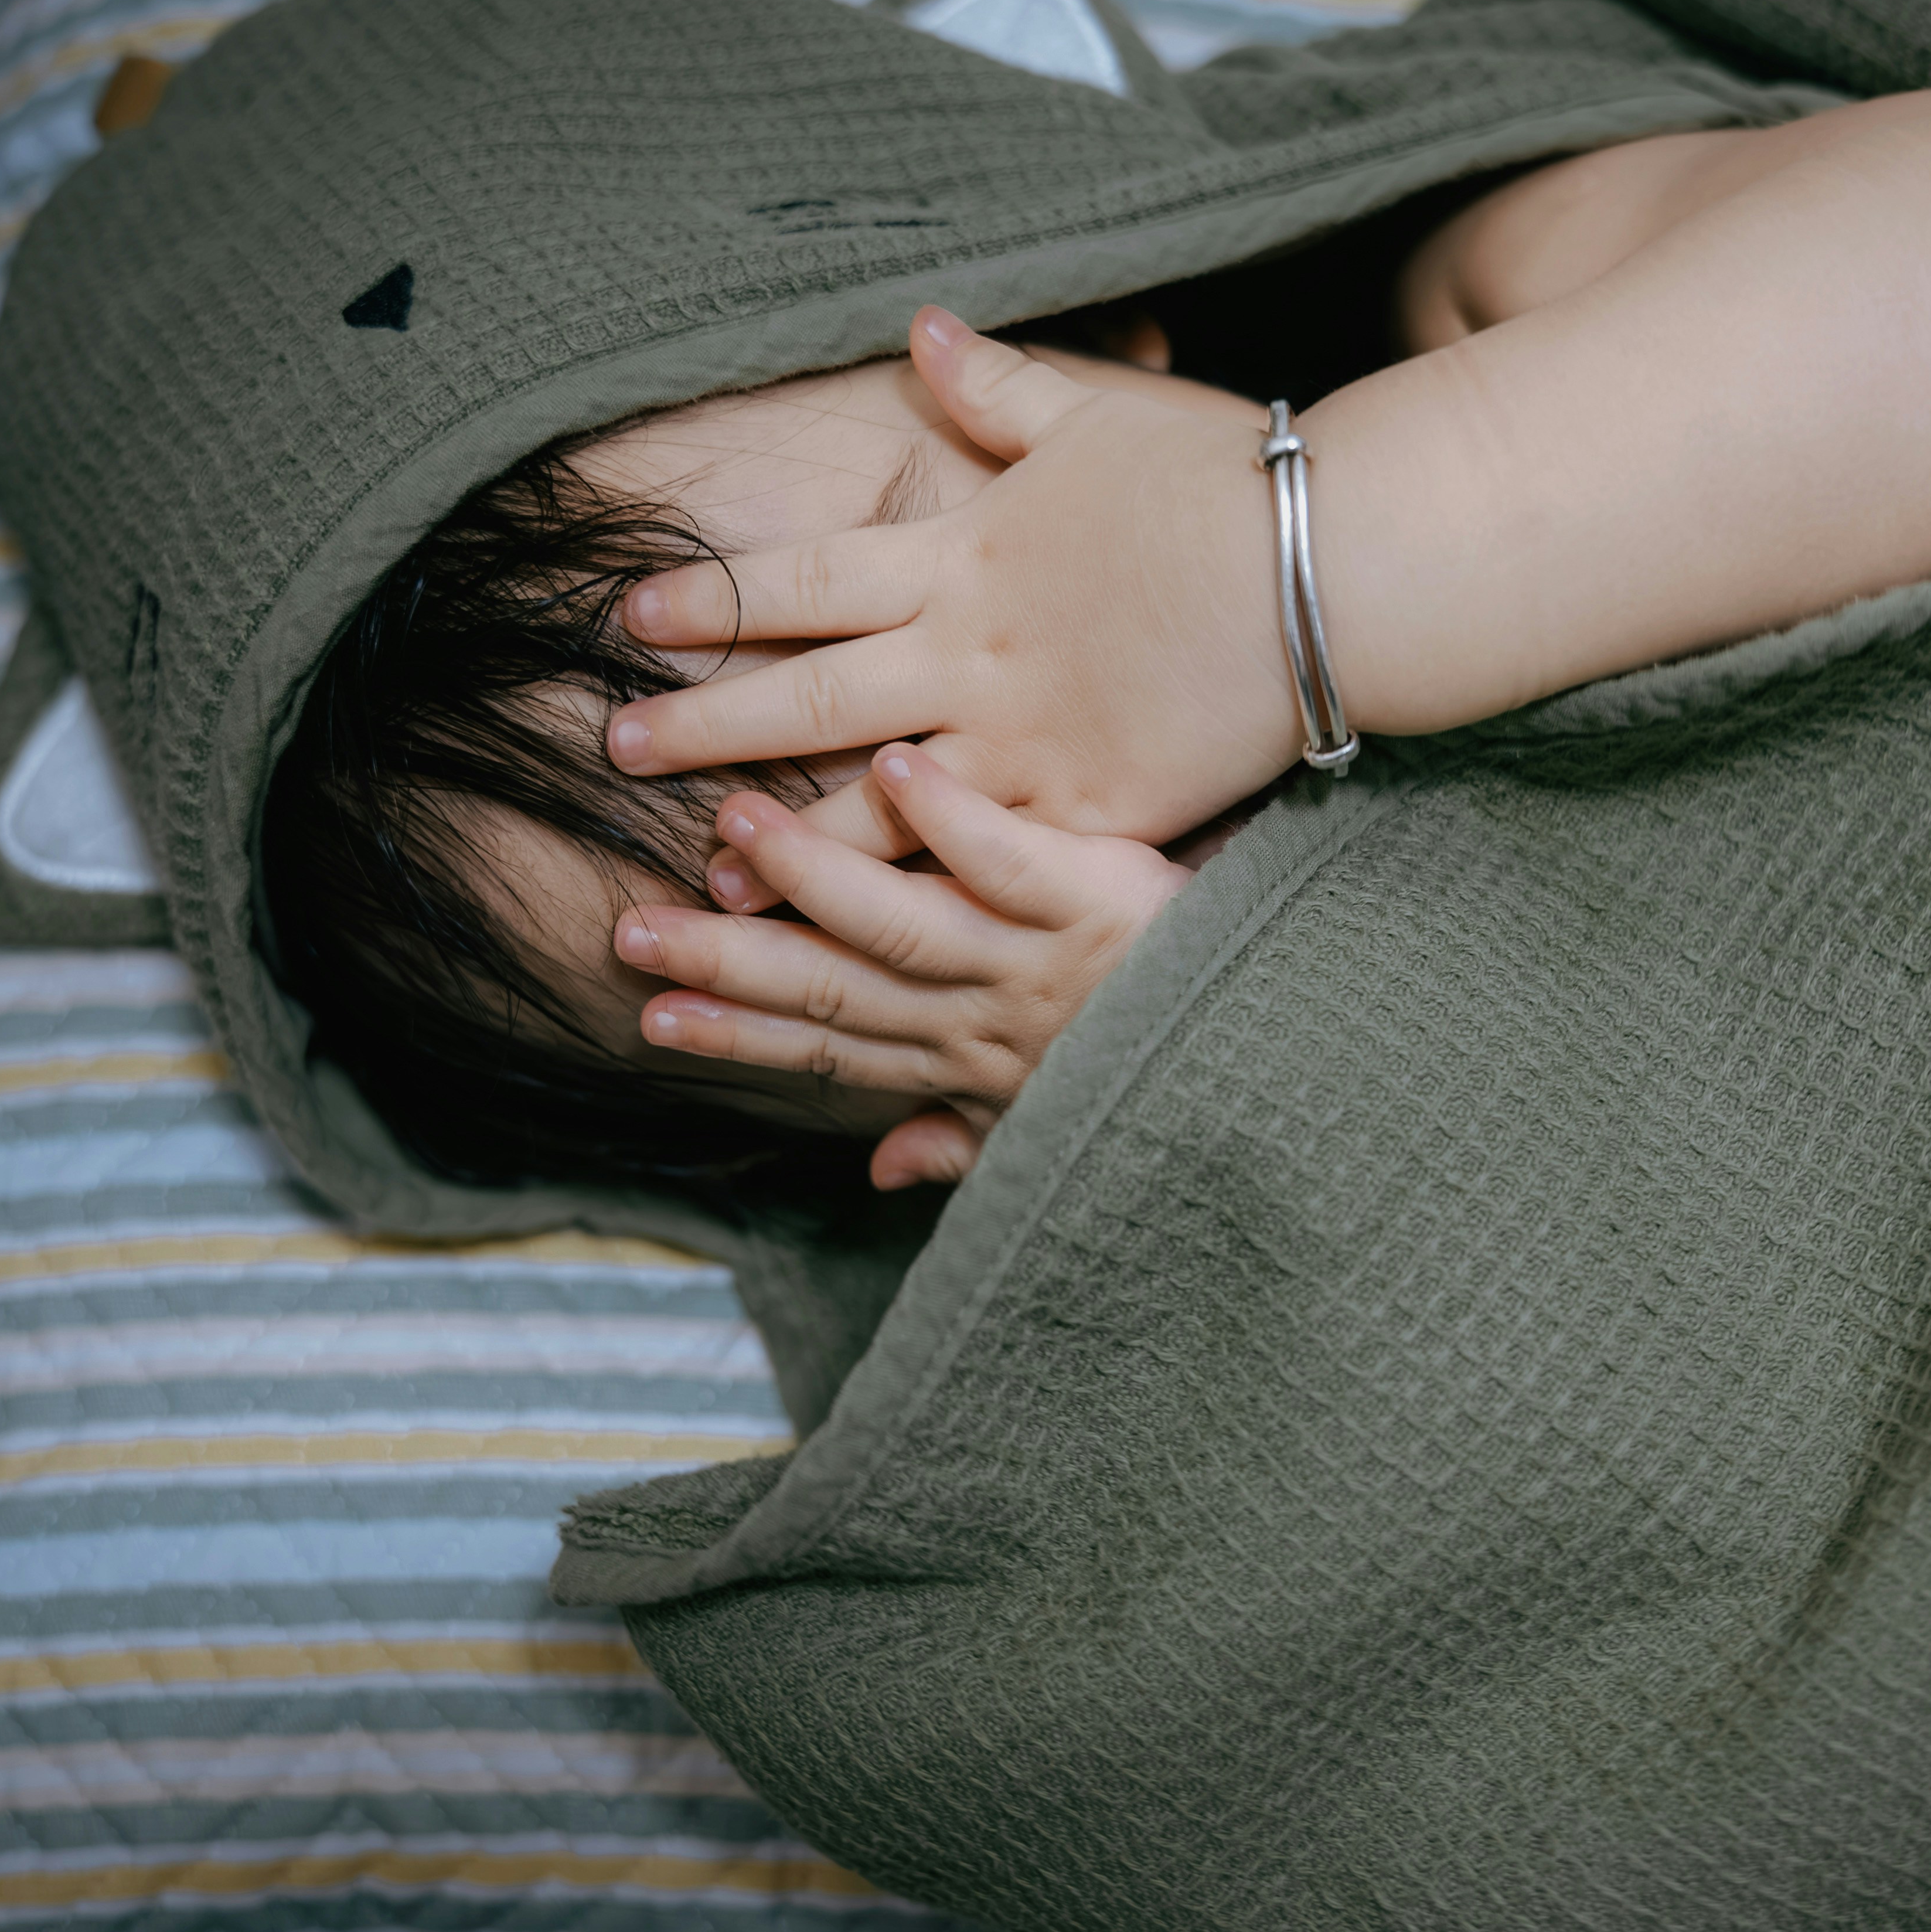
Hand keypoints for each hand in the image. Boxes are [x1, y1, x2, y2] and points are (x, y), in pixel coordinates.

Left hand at [604, 308, 1299, 863]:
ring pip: (870, 803)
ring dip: (782, 842)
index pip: (804, 575)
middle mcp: (968, 651)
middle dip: (703, 720)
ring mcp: (1020, 739)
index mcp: (961, 553)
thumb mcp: (1098, 416)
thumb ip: (998, 387)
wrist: (1324, 572)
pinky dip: (906, 901)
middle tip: (611, 745)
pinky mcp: (1083, 809)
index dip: (713, 596)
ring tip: (703, 877)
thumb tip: (922, 325)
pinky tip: (849, 941)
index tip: (632, 617)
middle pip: (805, 691)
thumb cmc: (1219, 486)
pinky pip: (975, 865)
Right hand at [616, 743, 1191, 1189]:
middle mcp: (990, 1016)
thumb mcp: (1059, 1133)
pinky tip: (895, 765)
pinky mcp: (1105, 899)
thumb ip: (963, 1140)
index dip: (735, 1033)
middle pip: (836, 989)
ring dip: (812, 878)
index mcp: (972, 1063)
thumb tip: (876, 1166)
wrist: (1297, 1061)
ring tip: (733, 826)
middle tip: (633, 930)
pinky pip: (1016, 858)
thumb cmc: (1168, 1074)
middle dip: (730, 962)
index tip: (648, 1015)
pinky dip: (954, 818)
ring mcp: (1045, 958)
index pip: (830, 1049)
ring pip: (904, 922)